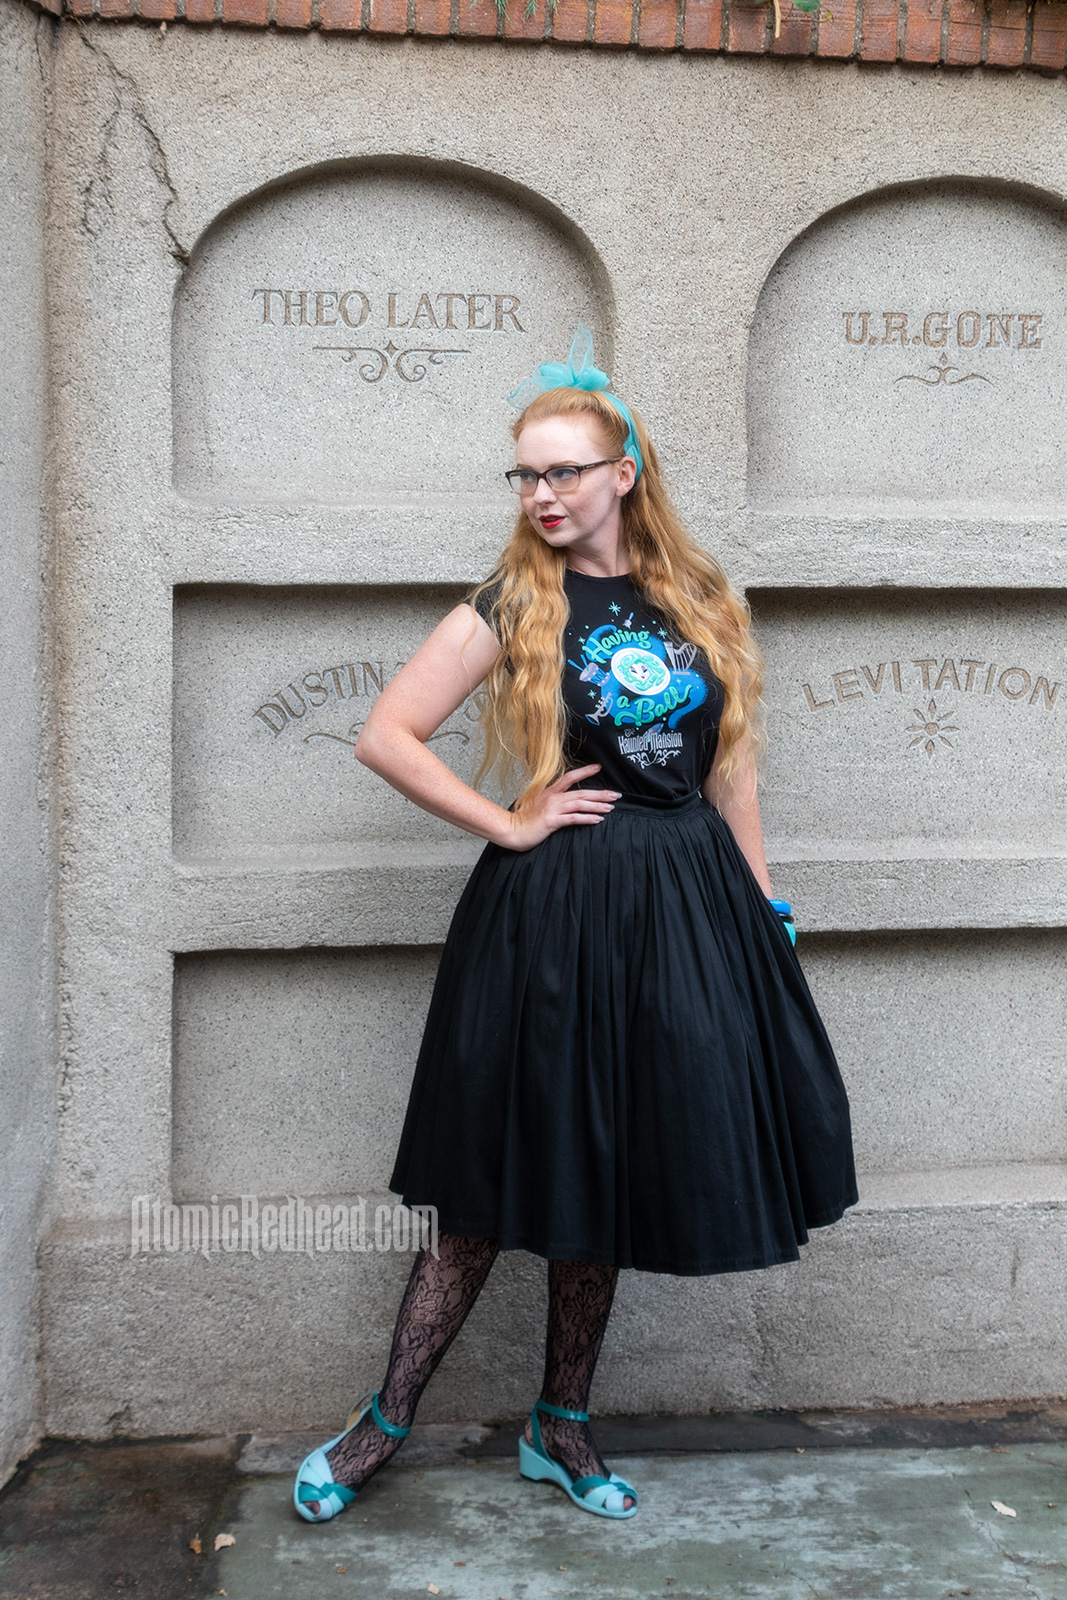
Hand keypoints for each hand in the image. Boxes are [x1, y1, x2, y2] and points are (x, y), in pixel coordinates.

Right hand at [499, 765, 619, 851]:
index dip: (584, 771)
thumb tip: (565, 801)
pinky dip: (586, 818)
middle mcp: (552, 797)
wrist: (512, 830)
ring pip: (579, 804)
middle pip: (580, 792)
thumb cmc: (524, 819)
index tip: (598, 767)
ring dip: (597, 805)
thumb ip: (551, 800)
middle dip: (600, 793)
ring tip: (610, 807)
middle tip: (616, 795)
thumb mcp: (537, 803)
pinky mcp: (552, 821)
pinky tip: (597, 819)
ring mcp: (552, 808)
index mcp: (549, 791)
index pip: (569, 777)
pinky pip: (573, 818)